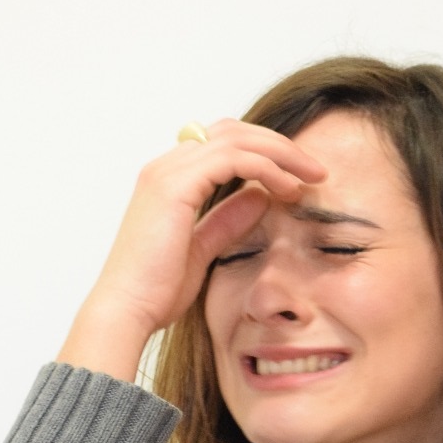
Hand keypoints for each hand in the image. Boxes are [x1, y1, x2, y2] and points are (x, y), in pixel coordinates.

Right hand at [57, 121, 326, 380]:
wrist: (127, 311)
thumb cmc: (155, 292)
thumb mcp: (202, 251)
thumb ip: (226, 221)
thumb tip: (259, 197)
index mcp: (168, 180)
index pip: (221, 144)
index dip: (263, 153)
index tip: (297, 179)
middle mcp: (165, 167)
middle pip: (232, 131)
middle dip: (278, 145)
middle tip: (315, 170)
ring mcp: (167, 171)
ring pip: (237, 138)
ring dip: (281, 153)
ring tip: (312, 177)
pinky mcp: (176, 184)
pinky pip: (234, 158)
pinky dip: (268, 168)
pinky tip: (289, 189)